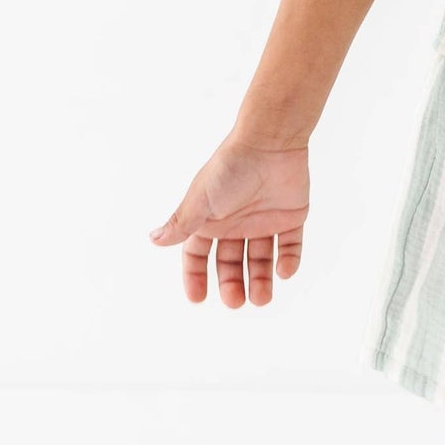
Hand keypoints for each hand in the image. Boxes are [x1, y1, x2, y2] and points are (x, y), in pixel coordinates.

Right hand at [149, 139, 310, 306]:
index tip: (198, 298)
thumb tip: (153, 240)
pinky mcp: (291, 217)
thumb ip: (181, 223)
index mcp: (210, 219)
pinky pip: (290, 245)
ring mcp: (264, 220)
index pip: (198, 254)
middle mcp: (235, 223)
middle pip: (231, 262)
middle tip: (235, 302)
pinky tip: (283, 272)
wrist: (270, 142)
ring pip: (261, 259)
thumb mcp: (201, 199)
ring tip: (261, 299)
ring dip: (261, 280)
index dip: (196, 276)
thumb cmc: (230, 167)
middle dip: (232, 284)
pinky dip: (288, 261)